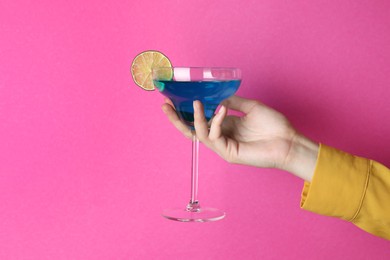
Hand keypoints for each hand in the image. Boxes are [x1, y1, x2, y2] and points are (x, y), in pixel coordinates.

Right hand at [161, 96, 318, 180]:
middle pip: (192, 130)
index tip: (175, 97)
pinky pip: (214, 137)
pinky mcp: (228, 153)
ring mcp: (223, 146)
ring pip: (198, 134)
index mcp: (225, 125)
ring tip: (195, 103)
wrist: (289, 141)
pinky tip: (221, 111)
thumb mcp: (251, 107)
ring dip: (195, 118)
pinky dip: (215, 122)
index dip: (187, 110)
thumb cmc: (274, 126)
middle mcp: (221, 136)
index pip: (200, 119)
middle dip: (176, 119)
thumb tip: (217, 96)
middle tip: (164, 105)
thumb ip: (233, 102)